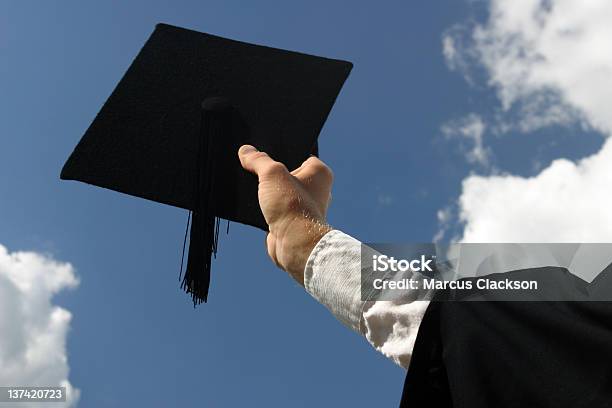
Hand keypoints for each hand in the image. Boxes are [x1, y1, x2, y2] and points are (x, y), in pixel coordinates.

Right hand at [238, 145, 333, 284]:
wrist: (294, 244)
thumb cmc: (292, 206)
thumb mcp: (271, 173)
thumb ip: (258, 160)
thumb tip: (246, 151)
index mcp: (320, 173)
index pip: (299, 155)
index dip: (281, 154)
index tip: (264, 154)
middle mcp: (316, 190)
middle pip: (287, 175)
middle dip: (271, 175)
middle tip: (255, 171)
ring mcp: (304, 207)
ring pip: (280, 194)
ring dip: (267, 193)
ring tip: (252, 189)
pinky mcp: (292, 222)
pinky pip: (276, 210)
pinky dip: (265, 209)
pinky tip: (253, 206)